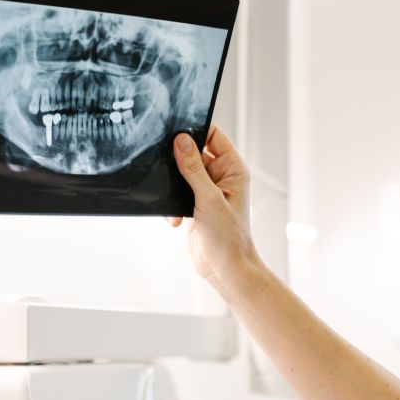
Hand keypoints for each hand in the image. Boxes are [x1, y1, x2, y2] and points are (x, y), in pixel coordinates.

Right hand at [167, 124, 261, 291]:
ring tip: (174, 199)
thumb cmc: (228, 237)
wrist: (225, 270)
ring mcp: (206, 190)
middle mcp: (221, 176)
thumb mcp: (208, 198)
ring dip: (173, 184)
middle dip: (178, 159)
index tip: (176, 131)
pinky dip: (171, 203)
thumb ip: (194, 168)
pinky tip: (174, 218)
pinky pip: (176, 192)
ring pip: (182, 172)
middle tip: (167, 165)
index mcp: (233, 168)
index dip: (196, 130)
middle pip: (195, 151)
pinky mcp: (194, 204)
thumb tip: (181, 141)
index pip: (214, 135)